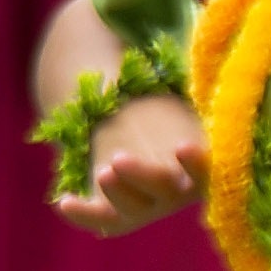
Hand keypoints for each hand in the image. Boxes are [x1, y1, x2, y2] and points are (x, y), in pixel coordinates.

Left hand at [57, 93, 206, 234]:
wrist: (135, 134)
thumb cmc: (163, 113)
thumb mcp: (175, 102)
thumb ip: (178, 87)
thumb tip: (175, 51)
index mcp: (200, 166)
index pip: (207, 172)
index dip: (197, 164)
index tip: (182, 146)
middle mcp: (177, 192)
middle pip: (166, 191)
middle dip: (143, 175)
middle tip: (118, 159)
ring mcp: (148, 207)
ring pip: (135, 209)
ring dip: (118, 192)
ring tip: (102, 171)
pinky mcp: (118, 215)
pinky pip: (102, 220)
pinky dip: (83, 214)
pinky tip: (64, 202)